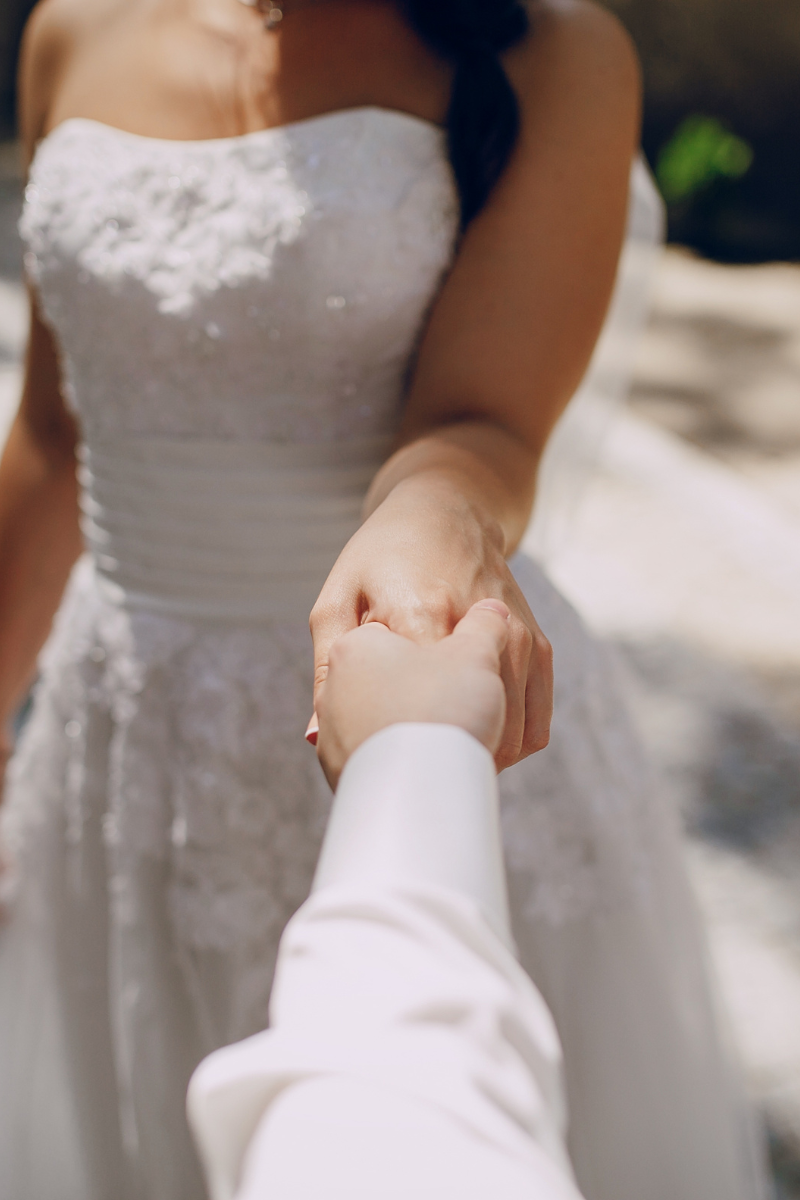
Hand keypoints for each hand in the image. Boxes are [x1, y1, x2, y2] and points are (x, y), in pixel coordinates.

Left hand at [310, 477, 552, 770]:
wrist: (447, 510)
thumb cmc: (379, 558)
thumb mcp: (338, 600)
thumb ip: (327, 668)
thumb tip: (315, 735)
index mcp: (417, 615)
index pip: (421, 710)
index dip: (404, 751)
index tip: (386, 765)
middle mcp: (476, 626)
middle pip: (472, 729)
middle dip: (442, 762)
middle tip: (413, 770)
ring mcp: (516, 634)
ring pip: (513, 733)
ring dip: (480, 758)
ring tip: (443, 757)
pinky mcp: (538, 642)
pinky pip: (537, 721)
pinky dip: (510, 743)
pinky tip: (475, 740)